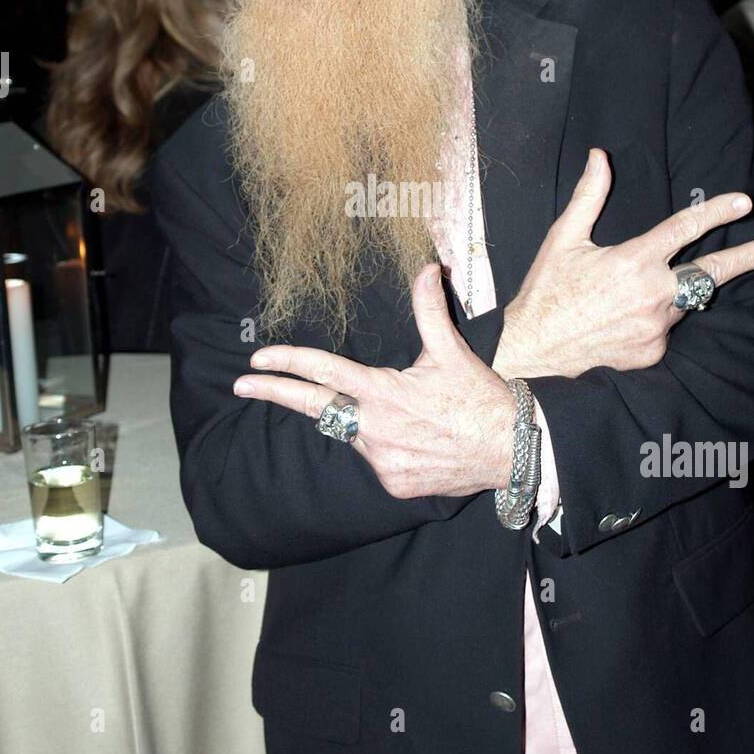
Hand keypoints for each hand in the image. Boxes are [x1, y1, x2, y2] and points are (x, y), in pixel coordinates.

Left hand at [233, 263, 516, 498]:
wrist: (512, 450)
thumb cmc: (479, 397)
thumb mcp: (451, 351)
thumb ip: (429, 310)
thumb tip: (427, 268)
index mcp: (382, 392)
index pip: (323, 372)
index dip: (287, 362)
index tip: (257, 359)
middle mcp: (374, 429)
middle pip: (315, 407)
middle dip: (274, 392)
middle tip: (241, 383)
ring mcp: (382, 461)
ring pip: (354, 434)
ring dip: (362, 421)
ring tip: (407, 417)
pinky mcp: (394, 484)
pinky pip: (375, 460)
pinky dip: (384, 446)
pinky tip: (416, 440)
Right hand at [494, 147, 753, 378]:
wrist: (534, 349)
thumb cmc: (547, 290)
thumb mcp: (564, 239)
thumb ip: (589, 196)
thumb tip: (599, 156)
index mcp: (632, 261)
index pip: (684, 228)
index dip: (717, 211)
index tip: (744, 202)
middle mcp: (651, 294)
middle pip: (711, 273)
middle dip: (746, 258)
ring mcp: (655, 327)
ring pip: (685, 300)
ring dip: (682, 289)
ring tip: (651, 288)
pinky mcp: (653, 352)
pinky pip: (667, 328)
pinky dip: (657, 317)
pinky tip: (627, 318)